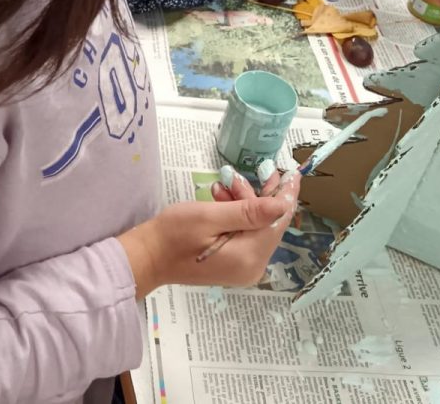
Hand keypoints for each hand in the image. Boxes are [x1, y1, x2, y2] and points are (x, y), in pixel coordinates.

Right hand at [118, 168, 299, 297]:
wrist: (147, 257)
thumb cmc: (173, 234)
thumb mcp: (210, 216)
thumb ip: (248, 212)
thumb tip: (282, 205)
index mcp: (249, 256)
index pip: (277, 221)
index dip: (285, 194)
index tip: (293, 172)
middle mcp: (252, 267)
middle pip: (267, 224)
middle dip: (256, 196)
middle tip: (237, 175)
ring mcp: (242, 267)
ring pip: (255, 226)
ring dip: (242, 203)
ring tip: (221, 186)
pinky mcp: (233, 264)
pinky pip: (244, 234)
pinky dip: (235, 215)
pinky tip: (219, 199)